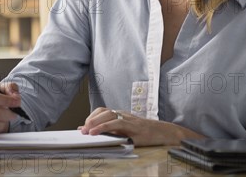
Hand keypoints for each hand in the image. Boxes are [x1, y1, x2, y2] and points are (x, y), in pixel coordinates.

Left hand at [78, 107, 204, 146]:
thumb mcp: (126, 133)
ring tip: (86, 131)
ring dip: (94, 122)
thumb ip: (111, 132)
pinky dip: (102, 127)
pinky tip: (95, 133)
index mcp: (121, 115)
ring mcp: (128, 118)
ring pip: (107, 115)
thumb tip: (93, 132)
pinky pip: (114, 124)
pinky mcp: (132, 125)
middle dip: (90, 120)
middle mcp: (123, 114)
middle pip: (102, 111)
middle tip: (82, 130)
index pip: (102, 111)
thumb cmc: (145, 134)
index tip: (83, 126)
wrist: (163, 133)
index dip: (91, 117)